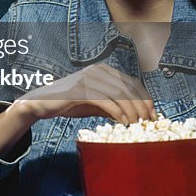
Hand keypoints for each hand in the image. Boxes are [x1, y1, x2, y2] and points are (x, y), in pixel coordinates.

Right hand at [0, 63, 155, 156]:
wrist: (42, 103)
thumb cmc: (69, 103)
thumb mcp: (96, 104)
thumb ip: (114, 106)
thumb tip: (135, 117)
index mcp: (104, 71)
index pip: (132, 83)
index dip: (145, 99)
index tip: (153, 116)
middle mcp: (98, 70)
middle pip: (129, 88)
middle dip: (142, 107)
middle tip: (148, 123)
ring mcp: (89, 78)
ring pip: (119, 94)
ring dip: (131, 111)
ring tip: (136, 125)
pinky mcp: (80, 89)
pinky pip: (105, 100)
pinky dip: (117, 112)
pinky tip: (122, 122)